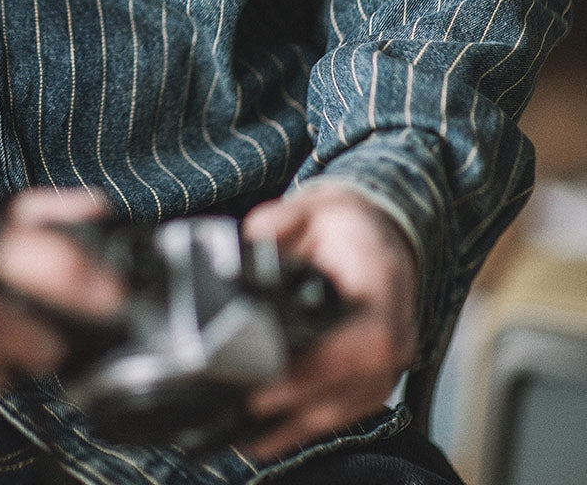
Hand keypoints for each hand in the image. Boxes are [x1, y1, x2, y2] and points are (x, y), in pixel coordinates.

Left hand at [241, 183, 420, 459]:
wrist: (379, 232)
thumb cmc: (345, 224)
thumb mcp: (313, 207)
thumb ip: (279, 223)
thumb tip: (245, 244)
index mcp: (383, 282)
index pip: (368, 338)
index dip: (324, 367)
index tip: (277, 381)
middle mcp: (398, 327)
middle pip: (360, 383)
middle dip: (304, 403)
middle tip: (250, 410)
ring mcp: (394, 356)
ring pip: (354, 404)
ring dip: (304, 425)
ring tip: (252, 436)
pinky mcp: (379, 373)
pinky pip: (351, 407)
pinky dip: (313, 422)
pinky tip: (275, 434)